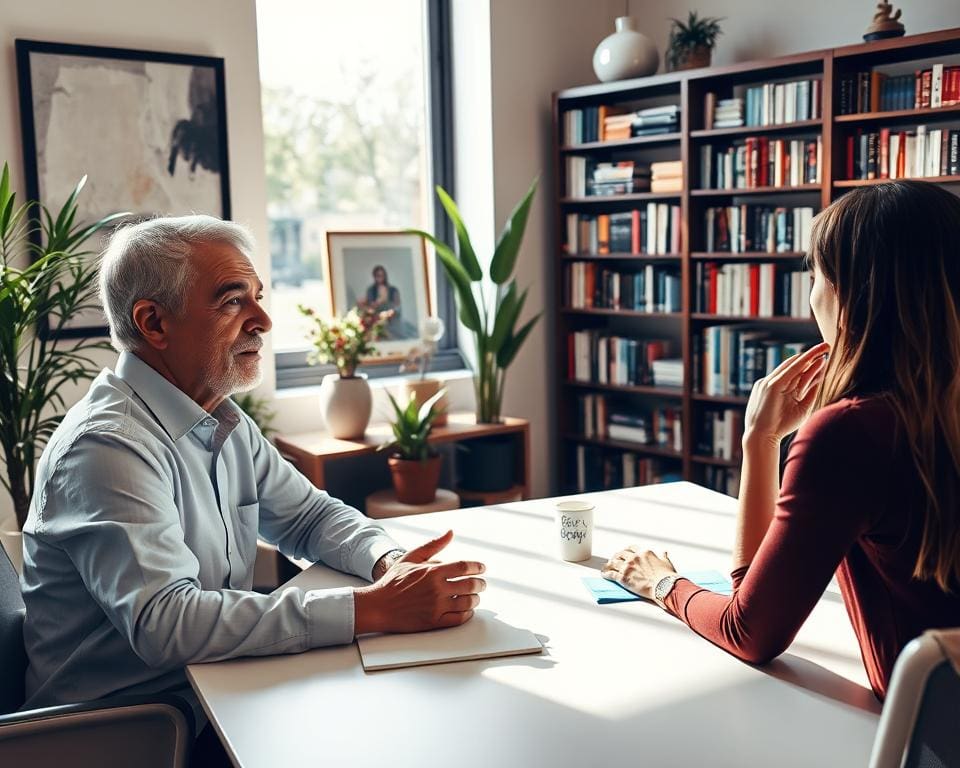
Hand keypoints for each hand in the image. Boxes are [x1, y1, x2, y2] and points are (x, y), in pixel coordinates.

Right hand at [354, 530, 485, 634]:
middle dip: (481, 584)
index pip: (464, 567)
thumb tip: (450, 532)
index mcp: (432, 571)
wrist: (378, 606)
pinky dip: (467, 614)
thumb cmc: (393, 581)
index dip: (477, 567)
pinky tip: (467, 610)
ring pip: (467, 603)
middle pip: (470, 585)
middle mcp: (436, 589)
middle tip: (482, 584)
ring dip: (475, 599)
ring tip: (475, 597)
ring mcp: (436, 607)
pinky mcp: (434, 622)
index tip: (482, 568)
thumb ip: (433, 545)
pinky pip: (459, 619)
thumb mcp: (411, 557)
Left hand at [601, 546, 676, 600]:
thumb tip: (664, 552)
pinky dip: (606, 574)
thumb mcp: (666, 563)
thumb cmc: (666, 576)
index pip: (631, 548)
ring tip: (606, 566)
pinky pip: (611, 574)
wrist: (664, 586)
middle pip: (620, 554)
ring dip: (609, 564)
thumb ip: (663, 556)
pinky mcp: (623, 577)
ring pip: (614, 563)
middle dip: (616, 556)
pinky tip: (604, 575)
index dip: (626, 551)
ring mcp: (627, 567)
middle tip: (613, 559)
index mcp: (644, 552)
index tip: (624, 553)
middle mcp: (634, 558)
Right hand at [743, 342, 829, 445]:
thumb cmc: (779, 427)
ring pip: (794, 367)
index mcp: (775, 389)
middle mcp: (771, 383)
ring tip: (825, 349)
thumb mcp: (799, 408)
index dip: (808, 365)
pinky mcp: (772, 385)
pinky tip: (815, 358)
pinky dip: (803, 363)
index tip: (821, 359)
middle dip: (810, 356)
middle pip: (794, 367)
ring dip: (810, 358)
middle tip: (826, 347)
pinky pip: (791, 371)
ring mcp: (770, 383)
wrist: (761, 438)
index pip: (793, 373)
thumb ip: (809, 394)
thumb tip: (820, 380)